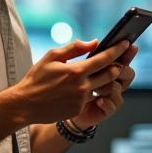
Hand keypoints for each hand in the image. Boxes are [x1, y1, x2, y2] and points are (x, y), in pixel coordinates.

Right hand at [13, 39, 128, 125]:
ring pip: (103, 88)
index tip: (126, 43)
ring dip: (107, 80)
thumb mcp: (51, 56)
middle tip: (118, 59)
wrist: (25, 104)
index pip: (104, 58)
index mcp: (76, 70)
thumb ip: (74, 48)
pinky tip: (83, 87)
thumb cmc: (36, 78)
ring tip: (102, 74)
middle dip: (117, 66)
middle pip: (111, 74)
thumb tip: (94, 42)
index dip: (118, 50)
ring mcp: (81, 100)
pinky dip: (91, 91)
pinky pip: (91, 98)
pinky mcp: (78, 109)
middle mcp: (82, 86)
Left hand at [73, 44, 138, 128]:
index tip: (128, 44)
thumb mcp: (70, 64)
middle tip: (115, 66)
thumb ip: (79, 51)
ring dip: (110, 85)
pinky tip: (98, 100)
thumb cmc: (66, 84)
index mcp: (106, 69)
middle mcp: (112, 81)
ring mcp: (111, 96)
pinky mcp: (106, 109)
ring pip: (119, 88)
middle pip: (127, 73)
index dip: (127, 52)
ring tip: (97, 86)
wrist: (61, 107)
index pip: (121, 58)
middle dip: (122, 68)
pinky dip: (107, 102)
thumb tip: (95, 41)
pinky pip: (113, 105)